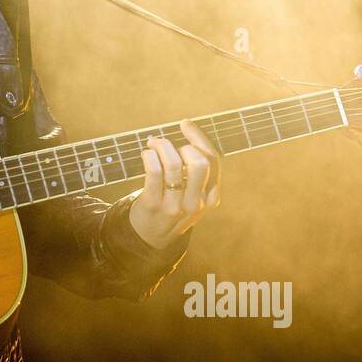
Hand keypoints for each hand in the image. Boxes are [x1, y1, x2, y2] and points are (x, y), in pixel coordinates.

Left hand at [127, 118, 221, 250]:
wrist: (151, 237)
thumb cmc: (173, 204)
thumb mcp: (194, 194)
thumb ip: (198, 170)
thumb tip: (190, 129)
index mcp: (212, 196)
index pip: (213, 160)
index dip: (199, 137)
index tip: (185, 124)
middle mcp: (197, 203)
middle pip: (199, 162)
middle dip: (184, 144)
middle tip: (169, 143)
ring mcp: (175, 205)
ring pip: (174, 164)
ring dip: (162, 146)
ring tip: (153, 144)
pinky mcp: (153, 205)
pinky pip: (154, 172)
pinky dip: (149, 156)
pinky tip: (147, 154)